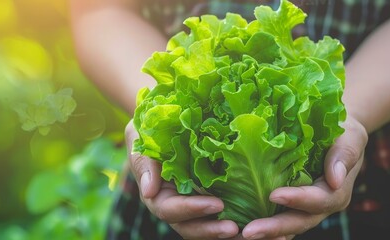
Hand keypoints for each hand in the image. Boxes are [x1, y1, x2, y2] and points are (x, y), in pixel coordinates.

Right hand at [125, 120, 239, 238]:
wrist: (164, 123)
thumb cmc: (149, 128)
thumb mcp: (140, 137)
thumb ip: (144, 162)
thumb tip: (149, 191)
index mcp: (156, 193)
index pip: (169, 209)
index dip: (191, 209)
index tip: (217, 204)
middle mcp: (172, 204)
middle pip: (187, 226)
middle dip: (208, 229)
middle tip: (233, 228)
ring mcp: (190, 205)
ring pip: (202, 228)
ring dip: (220, 233)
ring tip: (243, 233)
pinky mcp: (206, 199)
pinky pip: (216, 219)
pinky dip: (228, 226)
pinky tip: (249, 226)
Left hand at [239, 116, 367, 239]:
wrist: (332, 132)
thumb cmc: (340, 131)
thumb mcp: (349, 136)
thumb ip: (343, 154)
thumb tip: (335, 179)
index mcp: (336, 191)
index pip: (319, 200)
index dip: (299, 199)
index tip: (275, 194)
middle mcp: (319, 206)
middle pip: (298, 222)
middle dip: (274, 228)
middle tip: (249, 231)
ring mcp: (302, 209)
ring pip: (285, 228)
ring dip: (264, 233)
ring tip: (241, 235)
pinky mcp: (286, 206)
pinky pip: (273, 219)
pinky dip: (259, 225)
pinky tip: (237, 228)